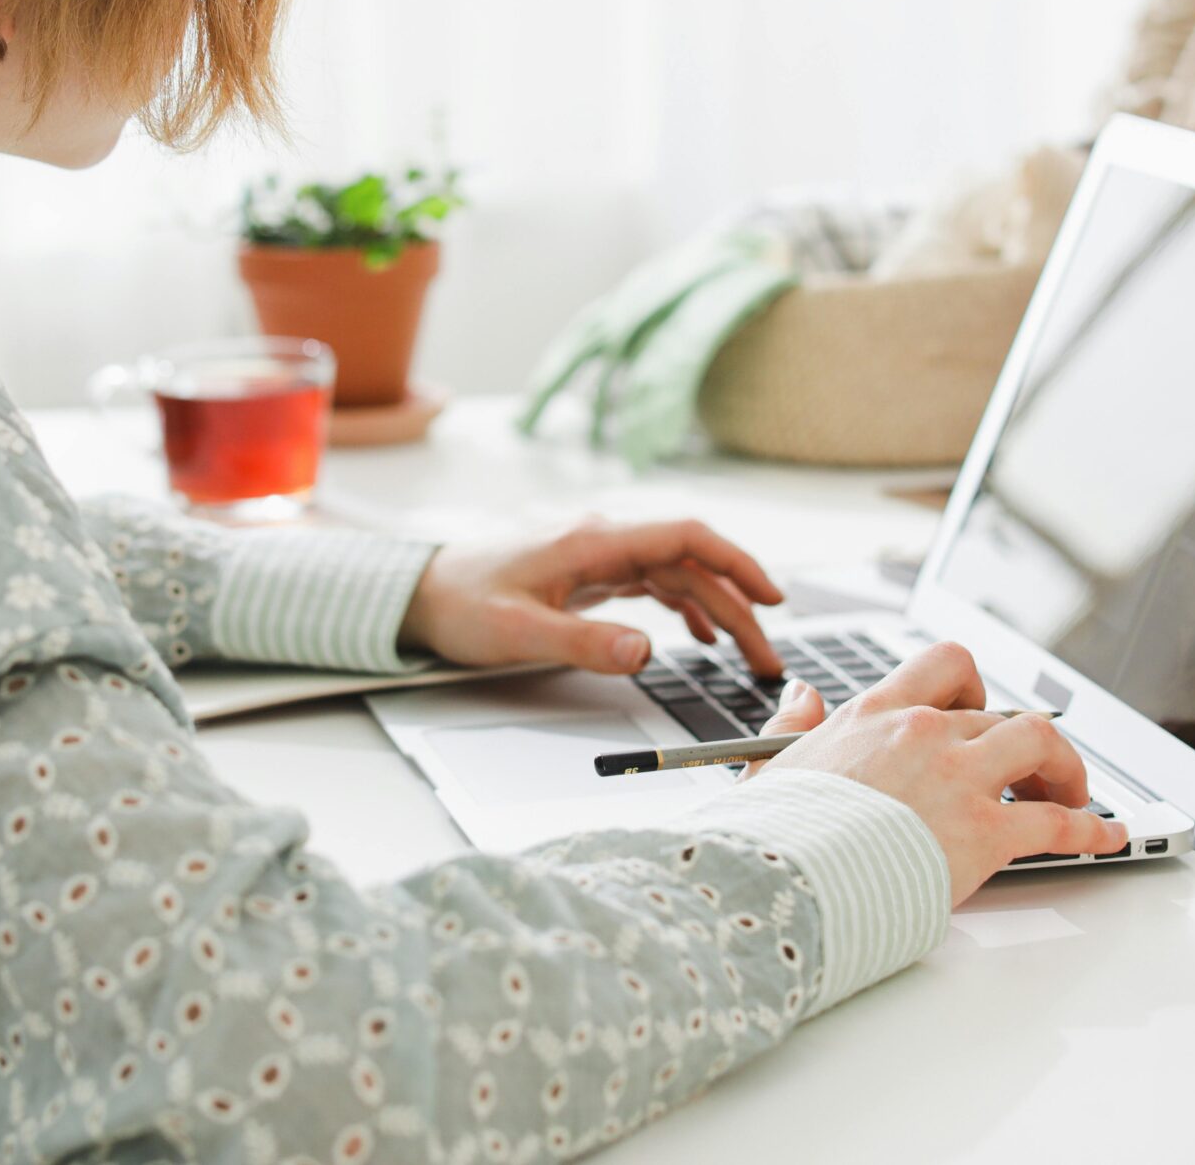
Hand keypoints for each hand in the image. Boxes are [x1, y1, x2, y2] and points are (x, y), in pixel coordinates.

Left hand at [398, 518, 786, 677]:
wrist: (423, 593)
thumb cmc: (462, 604)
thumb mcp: (519, 631)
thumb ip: (584, 642)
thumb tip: (646, 653)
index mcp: (593, 541)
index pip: (684, 537)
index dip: (734, 562)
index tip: (771, 597)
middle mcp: (604, 541)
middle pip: (690, 563)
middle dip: (737, 605)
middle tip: (767, 657)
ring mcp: (599, 556)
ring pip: (677, 576)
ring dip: (718, 610)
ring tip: (749, 653)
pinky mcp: (591, 575)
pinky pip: (654, 583)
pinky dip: (686, 606)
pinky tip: (702, 635)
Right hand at [754, 641, 1126, 903]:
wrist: (785, 877)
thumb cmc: (774, 834)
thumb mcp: (769, 764)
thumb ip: (793, 726)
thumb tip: (801, 696)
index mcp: (874, 714)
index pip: (945, 666)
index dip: (973, 687)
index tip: (976, 712)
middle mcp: (924, 733)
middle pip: (1002, 714)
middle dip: (1024, 744)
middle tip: (1031, 773)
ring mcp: (959, 778)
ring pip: (1040, 743)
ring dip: (1065, 767)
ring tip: (1072, 794)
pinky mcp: (986, 832)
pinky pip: (1058, 822)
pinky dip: (1091, 829)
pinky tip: (1105, 837)